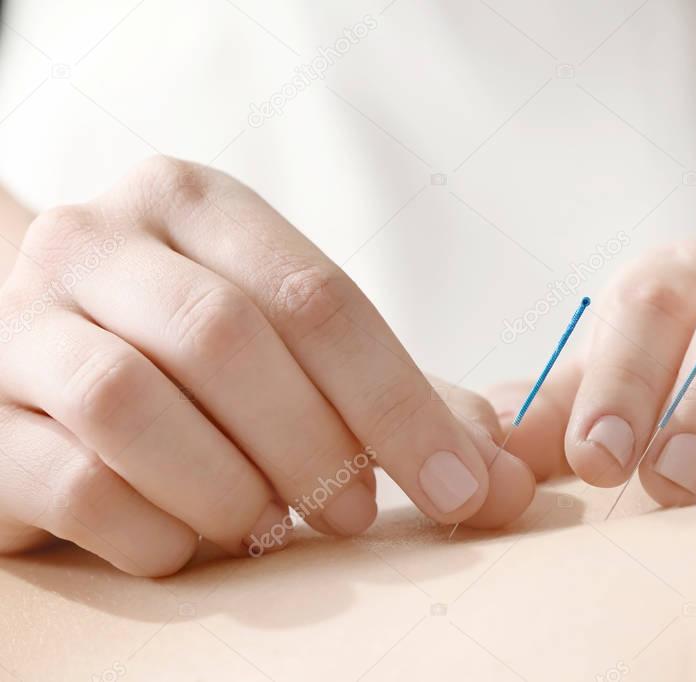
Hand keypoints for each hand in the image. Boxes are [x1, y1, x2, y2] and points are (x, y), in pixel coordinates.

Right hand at [0, 157, 532, 574]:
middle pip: (225, 338)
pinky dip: (153, 530)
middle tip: (357, 516)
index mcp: (196, 206)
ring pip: (129, 402)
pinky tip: (191, 543)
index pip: (316, 297)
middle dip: (315, 445)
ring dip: (227, 487)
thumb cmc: (198, 357)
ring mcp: (22, 322)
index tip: (462, 490)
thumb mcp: (301, 353)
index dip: (400, 404)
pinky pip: (71, 481)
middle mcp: (99, 241)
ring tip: (270, 528)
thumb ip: (404, 406)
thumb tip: (508, 485)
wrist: (39, 355)